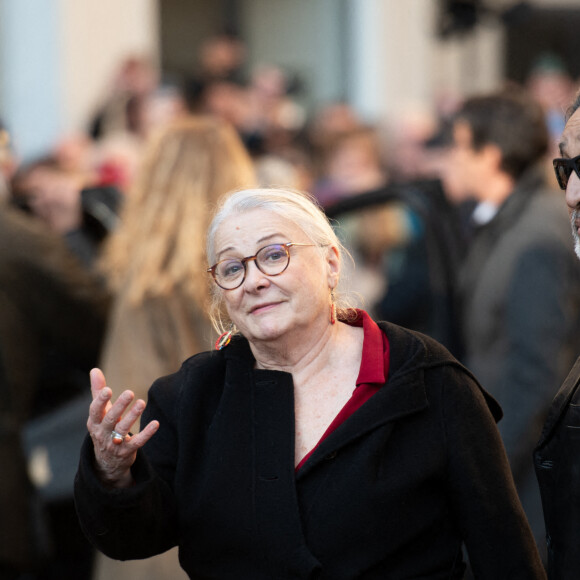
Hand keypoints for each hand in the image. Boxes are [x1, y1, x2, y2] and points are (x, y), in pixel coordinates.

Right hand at [87, 368, 158, 487]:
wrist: (107, 461)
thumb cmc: (104, 428)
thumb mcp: (100, 412)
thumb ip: (98, 391)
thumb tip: (94, 370)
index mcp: (94, 422)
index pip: (95, 411)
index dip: (100, 401)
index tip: (108, 389)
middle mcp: (103, 434)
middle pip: (110, 419)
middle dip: (119, 406)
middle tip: (130, 393)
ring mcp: (114, 444)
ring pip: (123, 430)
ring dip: (133, 416)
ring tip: (142, 402)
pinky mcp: (127, 451)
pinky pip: (137, 442)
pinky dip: (147, 433)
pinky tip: (156, 423)